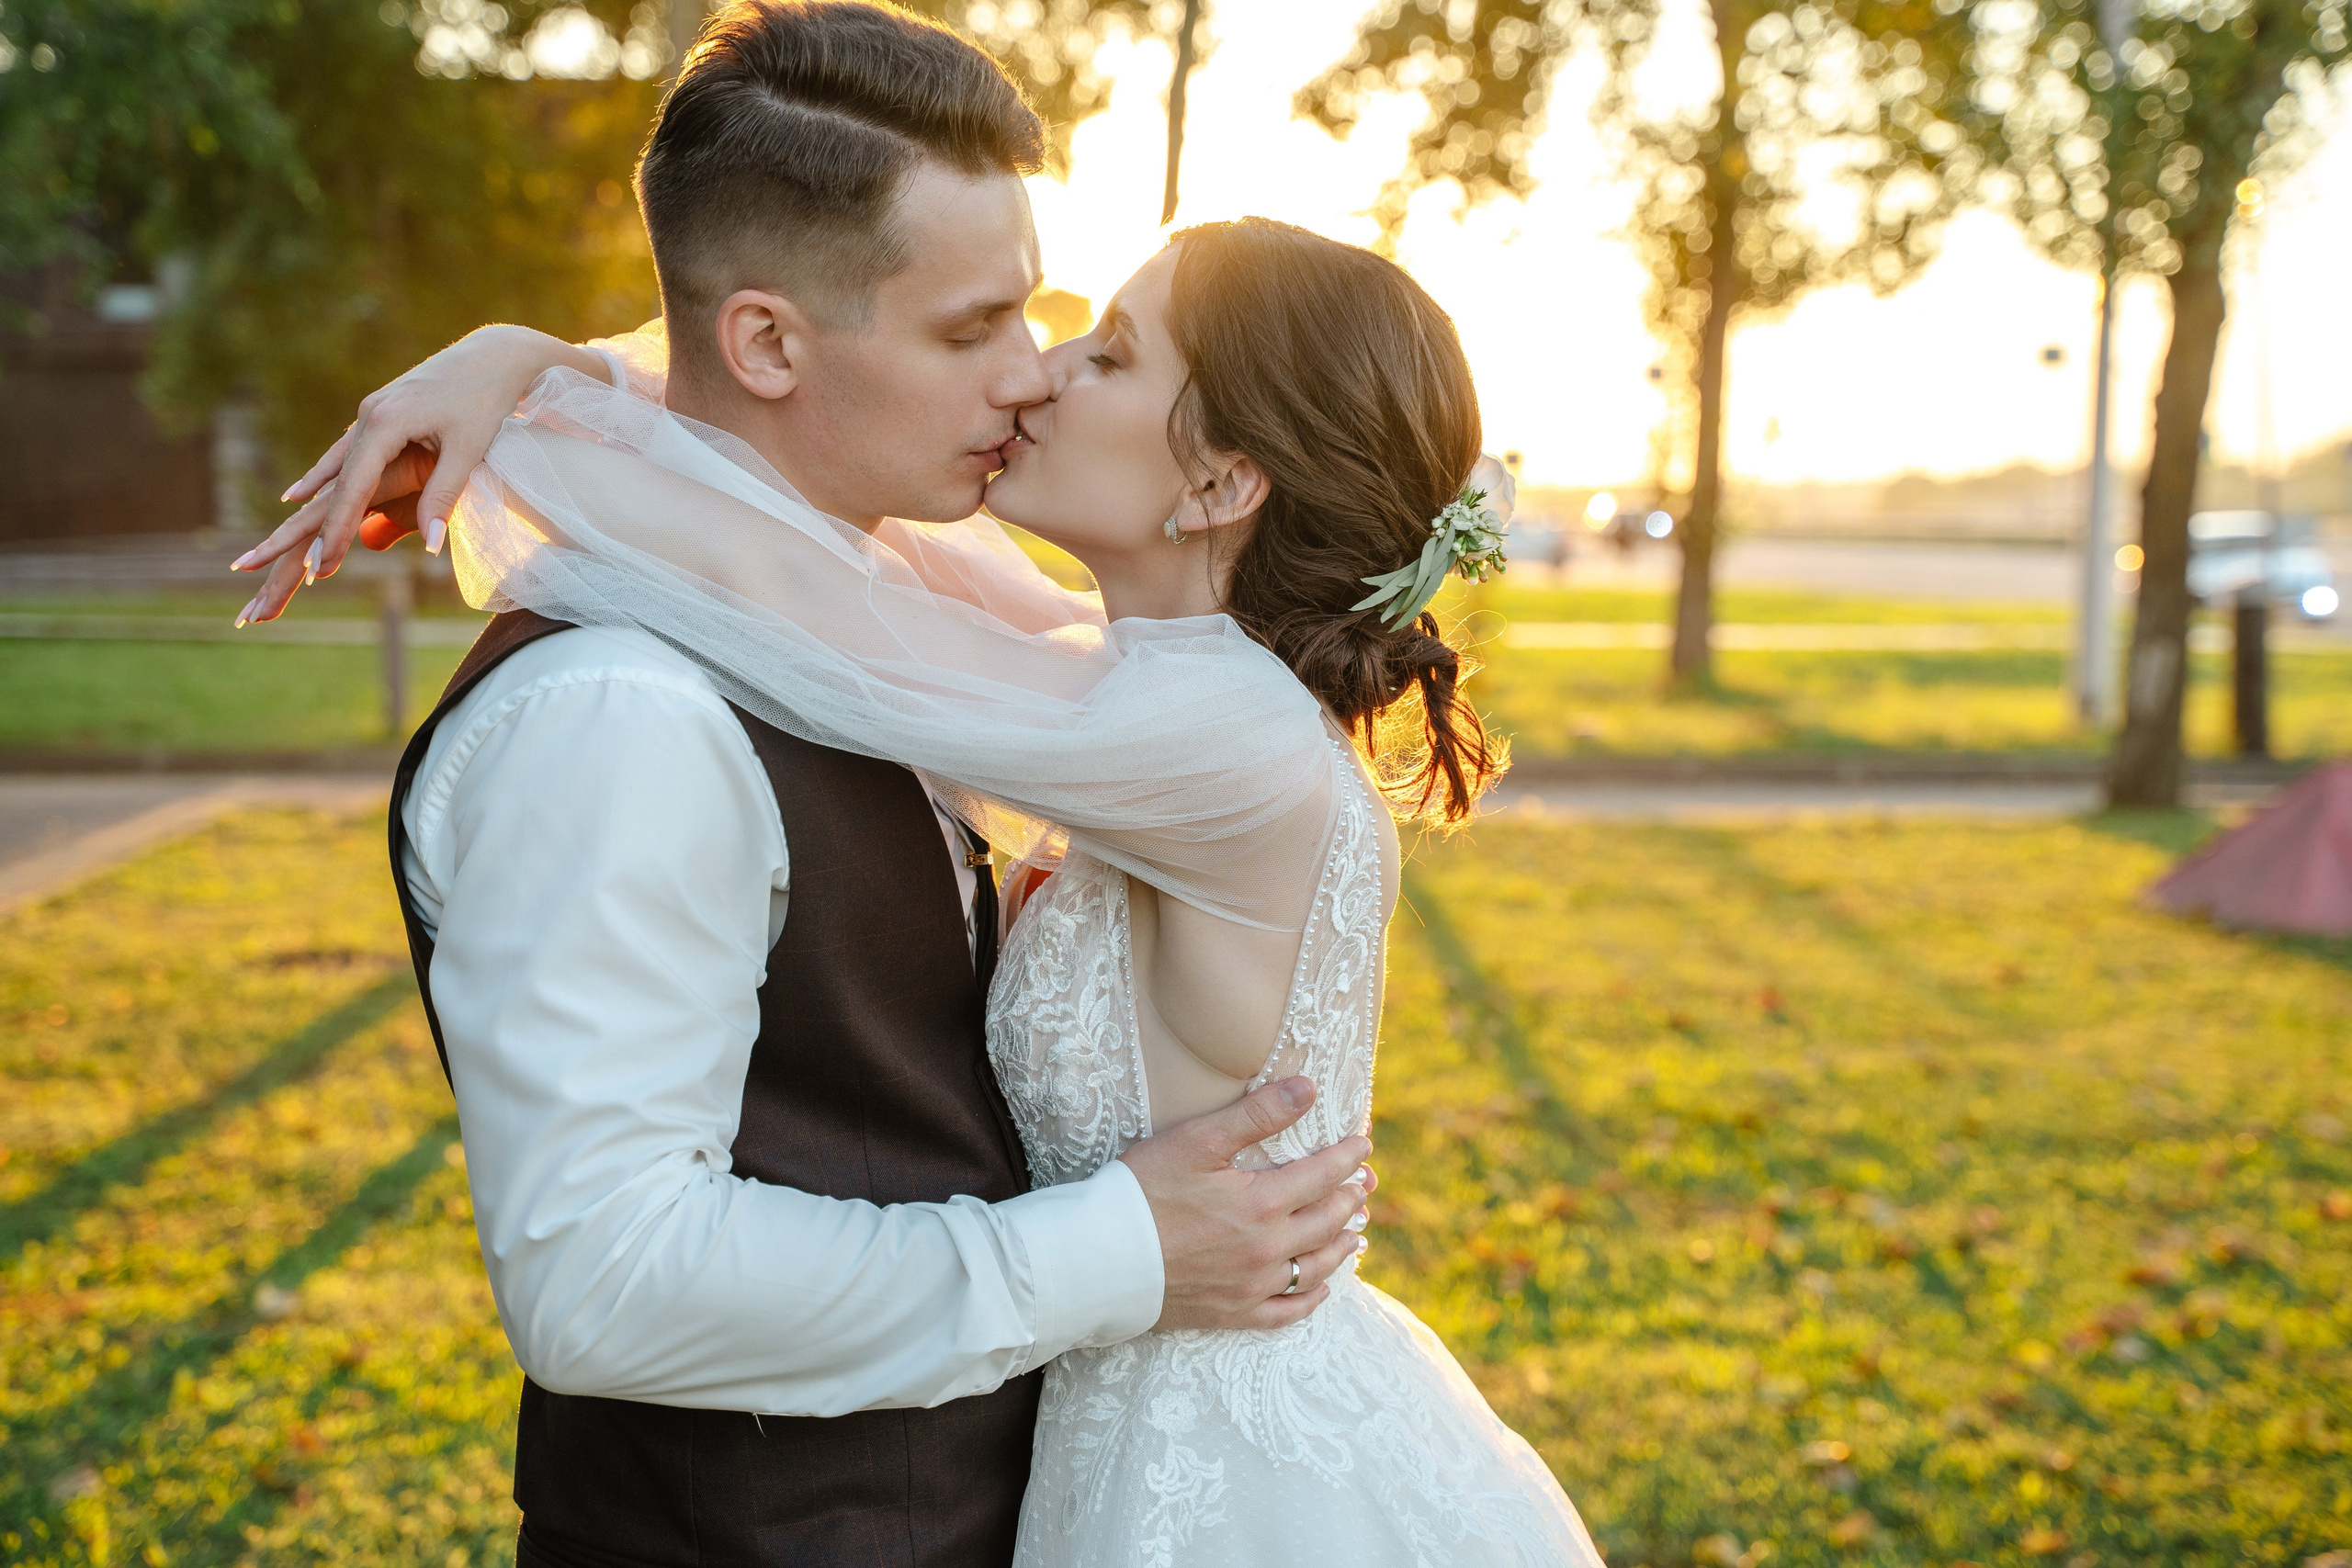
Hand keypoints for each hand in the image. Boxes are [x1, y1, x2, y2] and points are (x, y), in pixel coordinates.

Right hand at [227, 324, 601, 622]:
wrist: (494, 355)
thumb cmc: (487, 402)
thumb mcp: (467, 451)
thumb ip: (443, 498)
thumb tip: (429, 547)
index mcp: (386, 423)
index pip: (355, 488)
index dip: (338, 530)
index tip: (326, 566)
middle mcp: (369, 414)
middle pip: (338, 481)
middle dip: (323, 528)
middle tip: (311, 569)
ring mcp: (372, 410)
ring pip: (337, 467)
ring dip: (317, 506)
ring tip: (291, 541)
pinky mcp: (381, 410)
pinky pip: (346, 453)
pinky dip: (324, 477)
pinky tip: (302, 494)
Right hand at [1118, 1077, 1375, 1331]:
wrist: (1101, 1258)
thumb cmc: (1143, 1191)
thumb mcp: (1199, 1141)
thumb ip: (1257, 1114)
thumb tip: (1309, 1089)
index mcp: (1262, 1203)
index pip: (1322, 1175)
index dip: (1346, 1158)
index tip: (1363, 1144)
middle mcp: (1267, 1249)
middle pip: (1326, 1221)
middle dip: (1352, 1198)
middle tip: (1367, 1183)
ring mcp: (1252, 1286)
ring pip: (1316, 1267)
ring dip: (1342, 1246)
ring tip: (1358, 1231)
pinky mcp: (1233, 1312)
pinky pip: (1287, 1311)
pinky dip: (1311, 1298)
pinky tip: (1322, 1288)